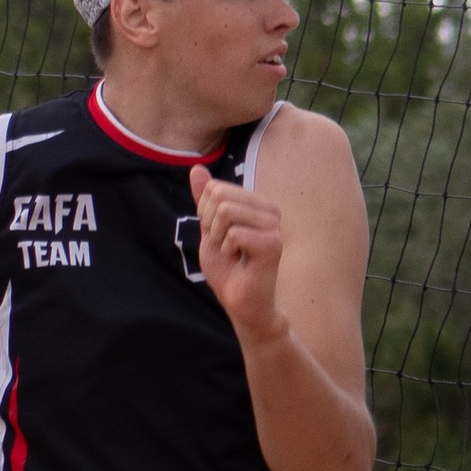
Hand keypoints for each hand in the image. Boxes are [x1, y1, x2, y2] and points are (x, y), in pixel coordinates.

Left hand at [188, 166, 284, 337]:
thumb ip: (204, 199)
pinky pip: (233, 233)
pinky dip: (227, 250)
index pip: (215, 188)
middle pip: (219, 195)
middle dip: (211, 224)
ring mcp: (274, 226)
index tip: (220, 236)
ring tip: (233, 253)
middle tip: (225, 246)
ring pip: (226, 211)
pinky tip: (240, 262)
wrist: (240, 302)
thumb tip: (196, 168)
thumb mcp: (209, 228)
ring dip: (219, 238)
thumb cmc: (228, 268)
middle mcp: (270, 210)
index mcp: (257, 203)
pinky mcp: (272, 244)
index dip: (206, 214)